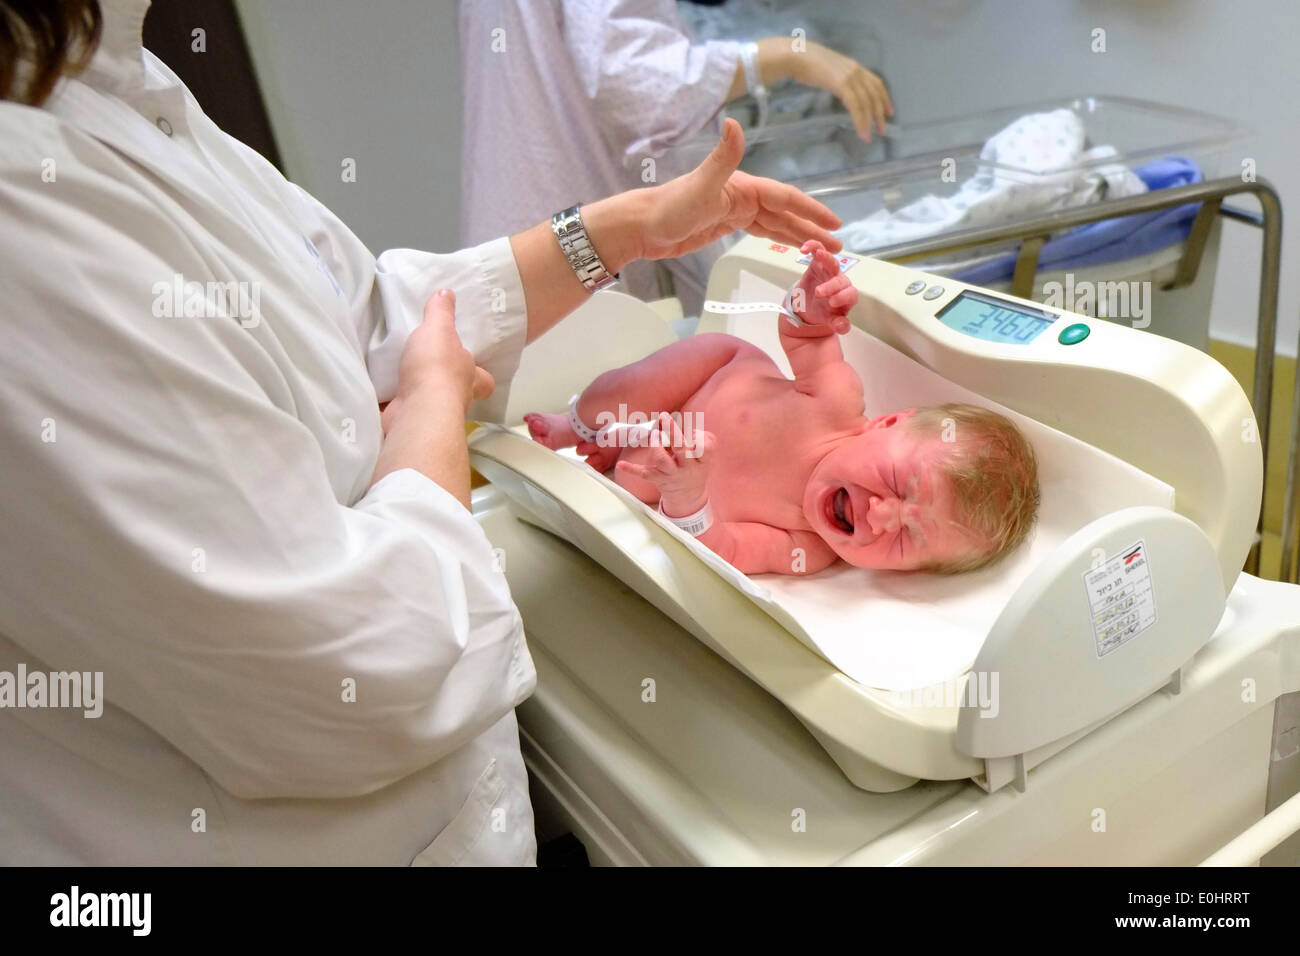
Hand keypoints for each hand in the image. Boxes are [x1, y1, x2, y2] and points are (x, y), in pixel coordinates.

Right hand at [383, 289, 493, 430]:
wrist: (417, 409)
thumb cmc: (436, 367)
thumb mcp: (439, 329)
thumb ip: (441, 312)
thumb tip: (447, 293)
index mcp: (470, 376)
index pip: (485, 379)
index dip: (481, 374)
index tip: (473, 367)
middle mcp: (457, 398)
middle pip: (457, 392)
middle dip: (446, 383)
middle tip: (430, 369)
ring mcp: (433, 413)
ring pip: (430, 403)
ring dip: (419, 393)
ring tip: (402, 374)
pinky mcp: (411, 422)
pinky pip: (404, 412)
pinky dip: (395, 405)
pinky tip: (383, 393)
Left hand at [615, 413, 715, 516]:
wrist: (689, 496)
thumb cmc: (695, 466)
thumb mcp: (704, 455)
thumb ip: (697, 437)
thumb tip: (674, 424)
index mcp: (701, 460)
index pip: (705, 448)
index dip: (699, 439)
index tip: (692, 433)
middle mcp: (686, 468)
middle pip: (682, 449)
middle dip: (673, 432)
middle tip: (664, 417)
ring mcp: (671, 474)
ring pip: (662, 460)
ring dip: (655, 447)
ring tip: (654, 434)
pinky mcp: (657, 479)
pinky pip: (644, 473)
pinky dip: (631, 469)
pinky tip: (621, 465)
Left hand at [629, 119, 843, 260]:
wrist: (640, 226)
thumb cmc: (668, 208)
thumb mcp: (700, 185)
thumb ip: (722, 157)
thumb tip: (733, 122)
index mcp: (743, 187)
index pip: (786, 198)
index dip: (812, 209)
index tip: (835, 222)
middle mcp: (743, 196)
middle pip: (786, 213)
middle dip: (813, 228)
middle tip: (838, 246)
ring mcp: (734, 211)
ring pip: (776, 224)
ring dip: (800, 235)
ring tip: (823, 250)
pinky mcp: (724, 226)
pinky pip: (760, 231)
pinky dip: (778, 237)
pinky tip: (790, 242)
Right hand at [789, 239, 857, 334]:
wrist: (809, 306)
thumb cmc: (823, 312)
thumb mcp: (829, 320)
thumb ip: (838, 324)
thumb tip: (842, 327)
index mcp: (846, 296)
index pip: (851, 294)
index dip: (843, 296)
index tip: (832, 302)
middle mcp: (840, 282)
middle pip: (840, 280)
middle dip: (831, 285)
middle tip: (819, 293)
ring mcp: (829, 271)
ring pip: (832, 261)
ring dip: (826, 258)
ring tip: (818, 255)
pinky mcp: (818, 262)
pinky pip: (818, 250)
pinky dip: (813, 246)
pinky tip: (804, 248)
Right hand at [790, 42, 891, 140]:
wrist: (796, 56)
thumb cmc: (807, 63)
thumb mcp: (830, 70)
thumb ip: (839, 79)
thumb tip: (842, 91)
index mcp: (854, 67)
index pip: (876, 83)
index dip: (885, 98)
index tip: (889, 111)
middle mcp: (856, 71)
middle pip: (874, 94)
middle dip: (880, 114)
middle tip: (882, 130)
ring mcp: (850, 77)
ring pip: (866, 102)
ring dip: (870, 121)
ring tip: (869, 136)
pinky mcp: (842, 84)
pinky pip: (856, 106)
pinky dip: (860, 120)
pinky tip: (860, 131)